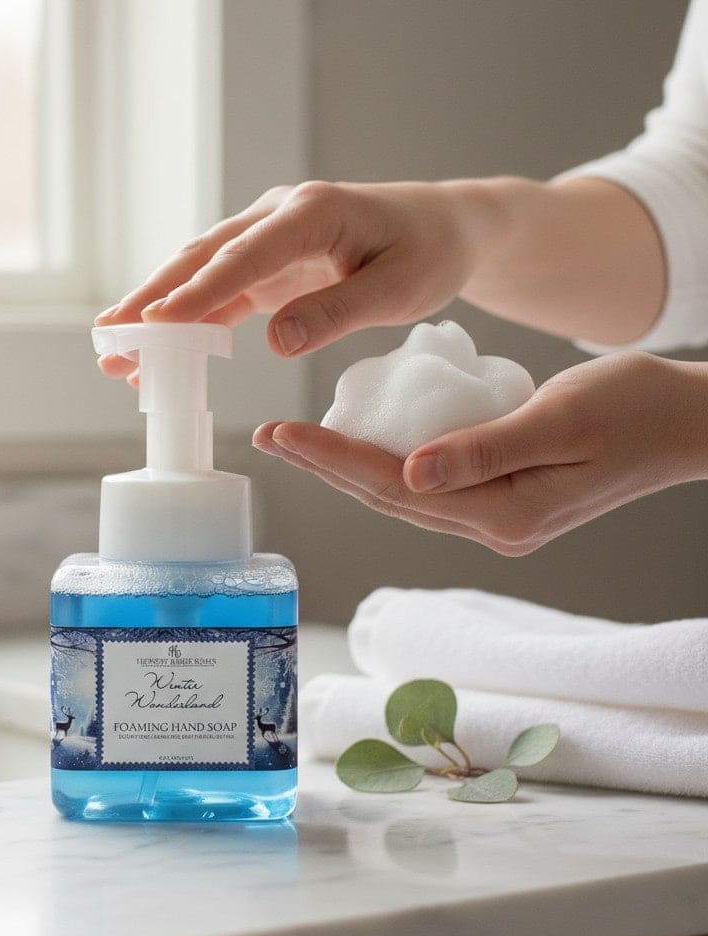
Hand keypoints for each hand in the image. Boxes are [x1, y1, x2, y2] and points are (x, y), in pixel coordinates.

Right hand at [95, 181, 491, 384]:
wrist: (444, 227)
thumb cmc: (428, 253)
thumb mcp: (399, 288)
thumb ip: (338, 311)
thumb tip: (277, 343)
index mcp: (312, 211)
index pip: (246, 254)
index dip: (200, 291)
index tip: (158, 324)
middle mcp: (279, 216)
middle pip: (204, 257)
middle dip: (153, 299)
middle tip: (109, 338)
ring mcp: (268, 236)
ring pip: (201, 271)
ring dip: (157, 309)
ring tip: (113, 349)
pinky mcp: (267, 260)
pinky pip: (219, 288)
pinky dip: (188, 318)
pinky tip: (158, 345)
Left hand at [253, 352, 707, 555]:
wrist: (683, 423)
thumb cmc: (633, 409)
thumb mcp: (560, 419)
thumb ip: (483, 450)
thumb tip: (408, 474)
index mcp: (504, 514)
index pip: (394, 487)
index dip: (332, 458)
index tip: (281, 432)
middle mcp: (492, 526)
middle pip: (387, 497)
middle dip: (325, 466)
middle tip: (269, 435)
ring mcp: (497, 517)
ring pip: (403, 494)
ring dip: (348, 466)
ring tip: (299, 439)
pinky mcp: (501, 499)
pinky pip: (429, 484)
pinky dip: (387, 462)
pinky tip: (359, 441)